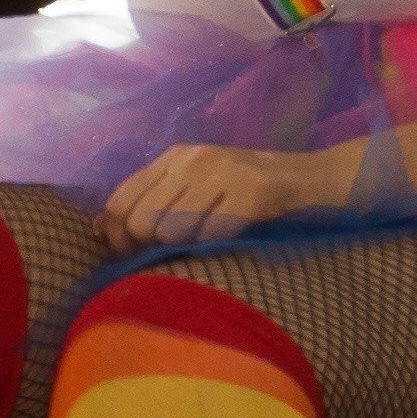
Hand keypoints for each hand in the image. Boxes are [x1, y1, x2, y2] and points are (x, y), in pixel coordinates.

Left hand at [100, 138, 365, 252]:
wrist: (316, 181)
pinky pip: (212, 236)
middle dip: (149, 250)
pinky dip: (216, 249)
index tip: (134, 257)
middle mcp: (194, 159)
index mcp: (175, 158)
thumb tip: (100, 230)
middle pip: (140, 222)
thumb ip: (154, 202)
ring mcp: (224, 172)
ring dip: (186, 252)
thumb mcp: (199, 189)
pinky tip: (231, 243)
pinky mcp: (253, 192)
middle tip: (173, 259)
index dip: (118, 238)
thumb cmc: (250, 195)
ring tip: (207, 247)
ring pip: (172, 231)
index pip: (119, 202)